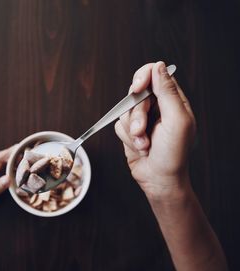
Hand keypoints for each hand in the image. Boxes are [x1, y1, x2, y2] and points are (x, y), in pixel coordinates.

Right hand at [115, 62, 195, 199]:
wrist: (159, 179)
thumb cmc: (173, 154)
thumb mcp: (176, 120)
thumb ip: (167, 92)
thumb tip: (159, 66)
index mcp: (172, 101)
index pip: (155, 74)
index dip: (143, 77)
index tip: (137, 89)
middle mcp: (156, 107)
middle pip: (135, 94)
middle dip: (137, 115)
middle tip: (143, 131)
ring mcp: (142, 119)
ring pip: (124, 111)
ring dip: (132, 131)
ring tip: (145, 144)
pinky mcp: (129, 130)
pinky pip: (118, 125)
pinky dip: (127, 138)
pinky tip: (140, 148)